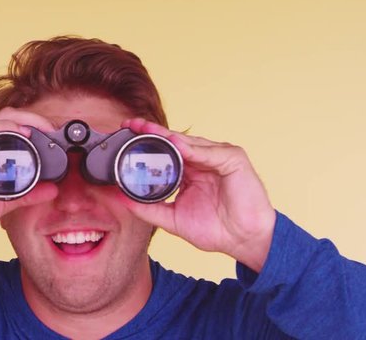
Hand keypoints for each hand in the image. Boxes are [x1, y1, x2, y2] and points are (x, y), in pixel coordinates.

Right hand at [0, 107, 58, 230]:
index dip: (36, 124)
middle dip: (35, 118)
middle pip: (12, 116)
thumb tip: (53, 190)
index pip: (16, 126)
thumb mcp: (9, 199)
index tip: (55, 134)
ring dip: (25, 119)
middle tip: (53, 129)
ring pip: (2, 118)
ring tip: (43, 127)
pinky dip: (5, 127)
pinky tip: (20, 131)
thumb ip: (30, 194)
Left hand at [119, 118, 275, 271]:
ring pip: (190, 142)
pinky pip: (210, 152)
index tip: (126, 133)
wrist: (244, 241)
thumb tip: (122, 198)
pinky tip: (177, 145)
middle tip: (131, 124)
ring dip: (168, 136)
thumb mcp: (173, 219)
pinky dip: (193, 149)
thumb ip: (149, 208)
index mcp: (190, 170)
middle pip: (174, 141)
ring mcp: (218, 156)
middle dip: (152, 132)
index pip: (165, 150)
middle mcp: (203, 159)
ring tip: (148, 130)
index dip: (146, 141)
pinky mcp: (233, 159)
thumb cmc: (216, 230)